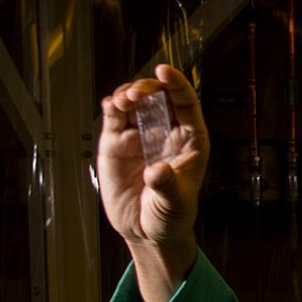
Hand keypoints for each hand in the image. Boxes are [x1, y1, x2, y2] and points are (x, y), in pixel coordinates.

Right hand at [98, 64, 207, 301]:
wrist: (145, 231)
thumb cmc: (170, 215)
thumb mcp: (173, 203)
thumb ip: (166, 185)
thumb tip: (155, 171)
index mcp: (190, 140)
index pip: (186, 103)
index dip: (176, 84)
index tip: (164, 71)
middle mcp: (165, 132)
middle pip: (158, 97)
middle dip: (148, 87)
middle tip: (138, 93)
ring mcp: (140, 136)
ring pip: (134, 103)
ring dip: (128, 94)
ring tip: (123, 100)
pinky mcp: (116, 144)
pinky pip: (114, 118)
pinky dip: (112, 107)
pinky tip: (111, 105)